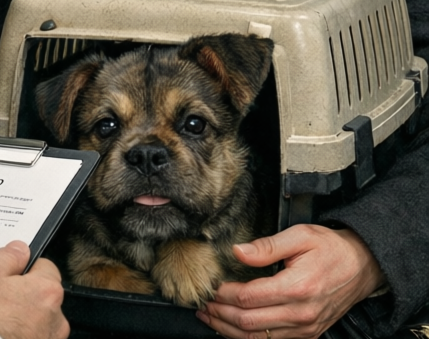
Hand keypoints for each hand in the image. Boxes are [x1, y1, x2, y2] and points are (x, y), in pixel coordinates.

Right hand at [0, 241, 69, 338]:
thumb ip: (7, 257)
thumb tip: (20, 249)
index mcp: (47, 290)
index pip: (44, 266)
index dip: (23, 269)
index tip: (7, 277)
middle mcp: (57, 317)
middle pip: (42, 295)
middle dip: (23, 295)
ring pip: (38, 319)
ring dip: (23, 318)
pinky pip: (33, 337)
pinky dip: (21, 336)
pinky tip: (2, 335)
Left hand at [197, 224, 384, 338]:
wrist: (363, 266)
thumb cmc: (331, 249)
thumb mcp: (300, 236)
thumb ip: (267, 246)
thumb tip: (238, 251)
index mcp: (298, 287)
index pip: (248, 297)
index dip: (223, 294)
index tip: (210, 286)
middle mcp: (301, 313)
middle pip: (248, 321)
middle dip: (219, 313)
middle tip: (202, 303)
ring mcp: (305, 327)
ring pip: (257, 337)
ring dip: (228, 329)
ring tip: (209, 316)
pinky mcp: (308, 334)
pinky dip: (247, 336)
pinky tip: (231, 326)